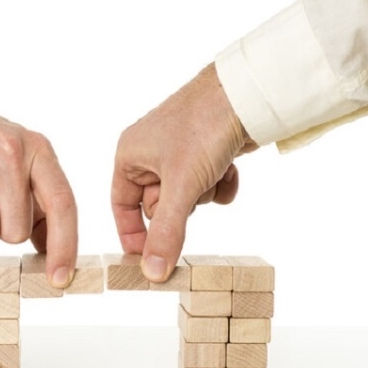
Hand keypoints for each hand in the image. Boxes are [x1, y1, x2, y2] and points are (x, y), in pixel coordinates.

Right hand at [111, 63, 256, 281]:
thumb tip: (152, 272)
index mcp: (130, 156)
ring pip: (187, 199)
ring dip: (204, 194)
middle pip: (159, 207)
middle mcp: (150, 154)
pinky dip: (220, 184)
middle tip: (193, 190)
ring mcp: (179, 153)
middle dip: (182, 205)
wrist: (245, 95)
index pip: (122, 206)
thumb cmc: (202, 127)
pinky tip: (230, 168)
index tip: (147, 261)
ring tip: (213, 171)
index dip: (134, 233)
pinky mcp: (204, 153)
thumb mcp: (181, 187)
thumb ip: (166, 232)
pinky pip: (207, 186)